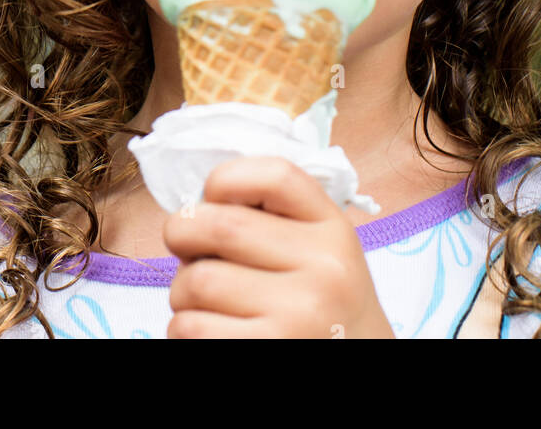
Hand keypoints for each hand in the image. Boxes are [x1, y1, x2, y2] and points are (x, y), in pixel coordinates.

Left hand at [162, 155, 395, 338]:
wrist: (359, 364)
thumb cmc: (322, 303)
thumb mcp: (321, 250)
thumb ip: (273, 219)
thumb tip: (193, 209)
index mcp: (334, 231)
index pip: (274, 176)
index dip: (226, 178)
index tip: (213, 200)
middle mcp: (324, 271)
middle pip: (218, 225)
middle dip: (182, 234)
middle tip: (187, 251)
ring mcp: (299, 316)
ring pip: (197, 281)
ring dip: (182, 291)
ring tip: (203, 301)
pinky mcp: (269, 351)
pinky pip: (191, 327)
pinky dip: (182, 328)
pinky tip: (208, 329)